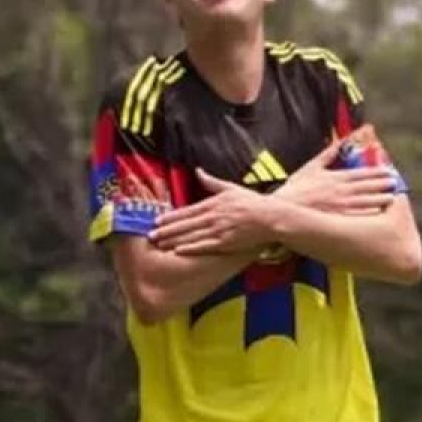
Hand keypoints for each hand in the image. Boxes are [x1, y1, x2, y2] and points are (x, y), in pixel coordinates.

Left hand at [149, 170, 277, 255]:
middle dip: (166, 230)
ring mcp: (219, 231)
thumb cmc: (252, 202)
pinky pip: (204, 247)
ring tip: (159, 244)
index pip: (187, 211)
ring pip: (191, 236)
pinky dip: (190, 249)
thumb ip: (212, 182)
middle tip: (150, 235)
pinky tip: (178, 251)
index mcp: (213, 204)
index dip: (170, 217)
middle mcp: (213, 217)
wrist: (271, 217)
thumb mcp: (230, 188)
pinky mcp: (226, 243)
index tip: (157, 220)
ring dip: (173, 240)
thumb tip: (198, 171)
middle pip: (185, 225)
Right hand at [273, 140, 399, 214]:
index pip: (362, 173)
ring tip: (392, 198)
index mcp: (337, 177)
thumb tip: (340, 141)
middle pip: (368, 187)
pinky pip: (358, 218)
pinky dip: (370, 215)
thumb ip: (329, 154)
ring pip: (367, 202)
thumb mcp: (312, 166)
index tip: (389, 170)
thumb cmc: (296, 189)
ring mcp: (341, 207)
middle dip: (383, 185)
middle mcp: (342, 192)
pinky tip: (379, 216)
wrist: (284, 209)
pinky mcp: (338, 221)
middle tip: (396, 183)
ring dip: (380, 199)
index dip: (377, 172)